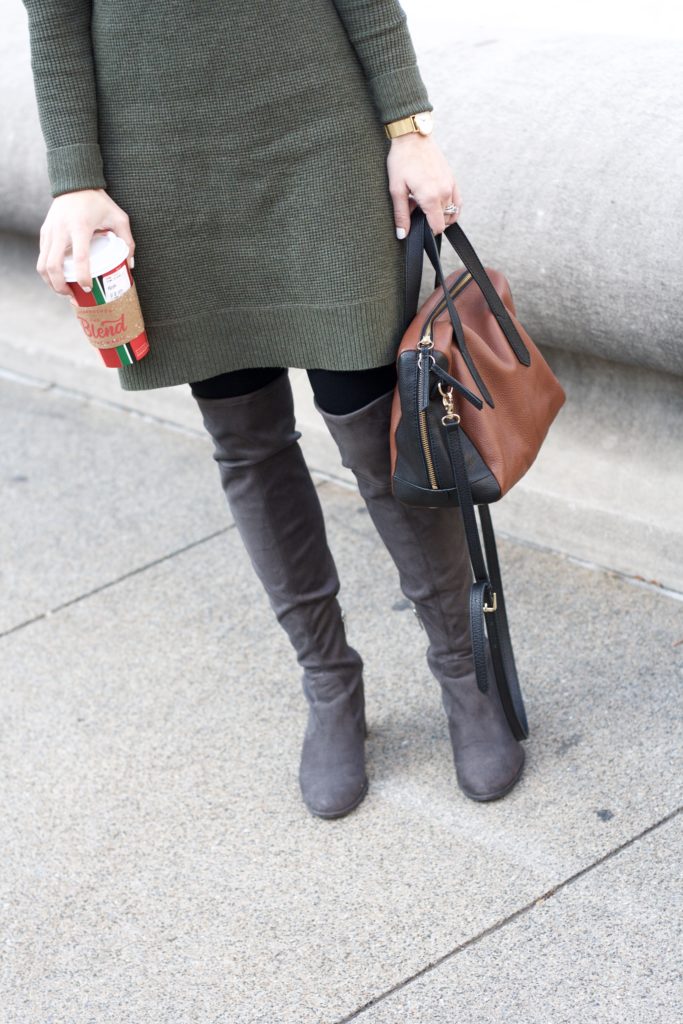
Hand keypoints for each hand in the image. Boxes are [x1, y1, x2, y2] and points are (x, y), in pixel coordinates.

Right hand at [37, 188, 135, 304]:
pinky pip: (42, 257)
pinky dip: (48, 272)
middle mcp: (61, 230)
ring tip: (65, 293)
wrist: (75, 182)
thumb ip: (128, 241)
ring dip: (51, 283)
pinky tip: (59, 279)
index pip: (80, 258)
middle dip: (60, 288)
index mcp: (80, 227)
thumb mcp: (119, 218)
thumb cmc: (99, 202)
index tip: (88, 289)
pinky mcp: (44, 232)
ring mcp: (49, 232)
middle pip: (53, 266)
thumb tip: (130, 266)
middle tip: (73, 298)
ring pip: (42, 265)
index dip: (83, 277)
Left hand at [386, 133, 461, 238]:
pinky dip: (450, 207)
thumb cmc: (402, 160)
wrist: (412, 137)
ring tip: (425, 205)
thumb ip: (401, 215)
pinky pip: (458, 201)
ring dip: (440, 214)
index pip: (438, 227)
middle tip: (416, 210)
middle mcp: (444, 192)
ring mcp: (450, 185)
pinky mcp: (452, 179)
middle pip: (444, 220)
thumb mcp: (396, 190)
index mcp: (431, 197)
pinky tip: (438, 203)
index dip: (428, 231)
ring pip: (452, 212)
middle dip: (431, 220)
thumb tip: (403, 235)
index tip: (418, 225)